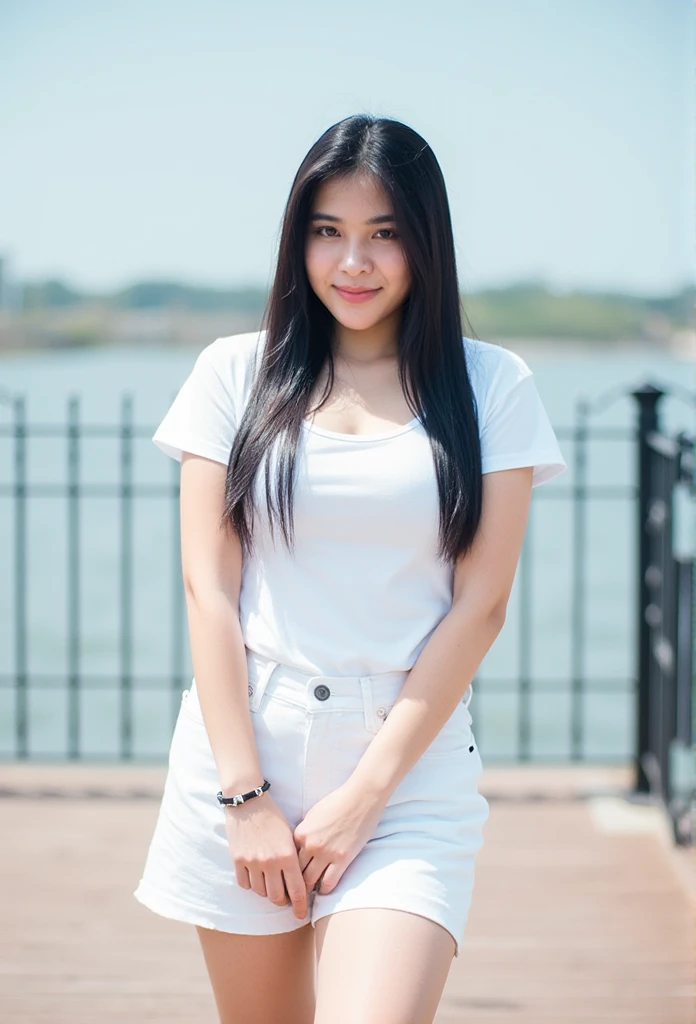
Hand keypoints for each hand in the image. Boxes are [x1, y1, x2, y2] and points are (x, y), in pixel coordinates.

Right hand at [224, 792, 308, 920]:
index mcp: (287, 856)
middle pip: (277, 897)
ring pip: (260, 892)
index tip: (301, 915)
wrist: (249, 801)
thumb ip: (294, 859)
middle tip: (285, 899)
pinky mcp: (237, 860)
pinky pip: (245, 884)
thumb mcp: (290, 835)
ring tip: (270, 884)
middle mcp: (270, 862)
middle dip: (283, 902)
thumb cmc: (273, 816)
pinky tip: (256, 877)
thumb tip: (300, 881)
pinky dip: (251, 884)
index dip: (300, 907)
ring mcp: (252, 862)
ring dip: (267, 892)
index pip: (297, 891)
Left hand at [293, 779, 386, 895]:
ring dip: (309, 890)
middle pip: (296, 872)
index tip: (289, 876)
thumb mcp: (313, 814)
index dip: (288, 869)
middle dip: (295, 883)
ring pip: (309, 881)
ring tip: (309, 894)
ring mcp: (326, 853)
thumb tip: (300, 847)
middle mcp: (310, 845)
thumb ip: (305, 832)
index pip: (288, 858)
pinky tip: (324, 889)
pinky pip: (328, 883)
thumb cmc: (338, 802)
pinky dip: (324, 890)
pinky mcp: (342, 859)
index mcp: (301, 833)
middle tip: (295, 892)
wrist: (361, 797)